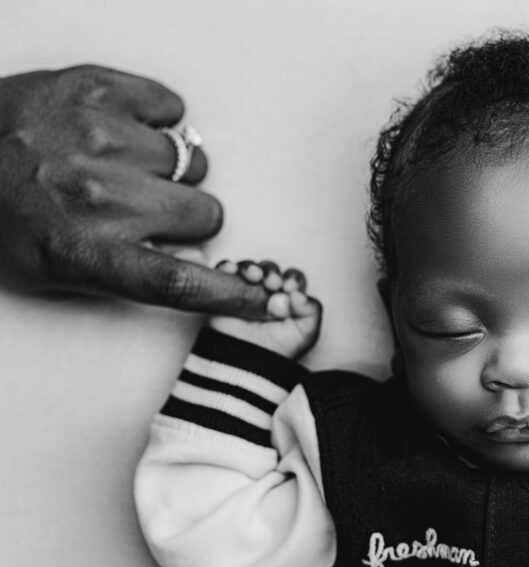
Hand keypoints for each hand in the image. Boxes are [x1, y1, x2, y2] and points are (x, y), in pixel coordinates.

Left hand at [0, 65, 268, 315]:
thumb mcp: (48, 269)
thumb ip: (124, 273)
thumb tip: (194, 262)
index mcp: (84, 251)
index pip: (179, 282)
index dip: (231, 295)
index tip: (266, 302)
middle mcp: (99, 195)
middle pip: (204, 213)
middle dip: (183, 214)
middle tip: (144, 206)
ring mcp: (100, 136)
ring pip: (191, 161)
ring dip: (164, 166)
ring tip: (119, 163)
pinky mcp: (98, 89)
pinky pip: (171, 107)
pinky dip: (156, 119)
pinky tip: (123, 129)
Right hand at [209, 260, 321, 358]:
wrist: (248, 363)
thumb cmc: (278, 349)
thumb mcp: (306, 333)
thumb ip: (311, 311)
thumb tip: (298, 294)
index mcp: (289, 297)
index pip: (293, 277)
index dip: (292, 278)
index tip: (289, 288)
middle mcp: (268, 291)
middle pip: (270, 269)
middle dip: (272, 273)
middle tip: (272, 284)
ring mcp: (246, 290)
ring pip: (249, 267)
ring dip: (252, 268)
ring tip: (254, 277)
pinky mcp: (225, 291)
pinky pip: (223, 273)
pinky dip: (227, 267)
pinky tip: (231, 270)